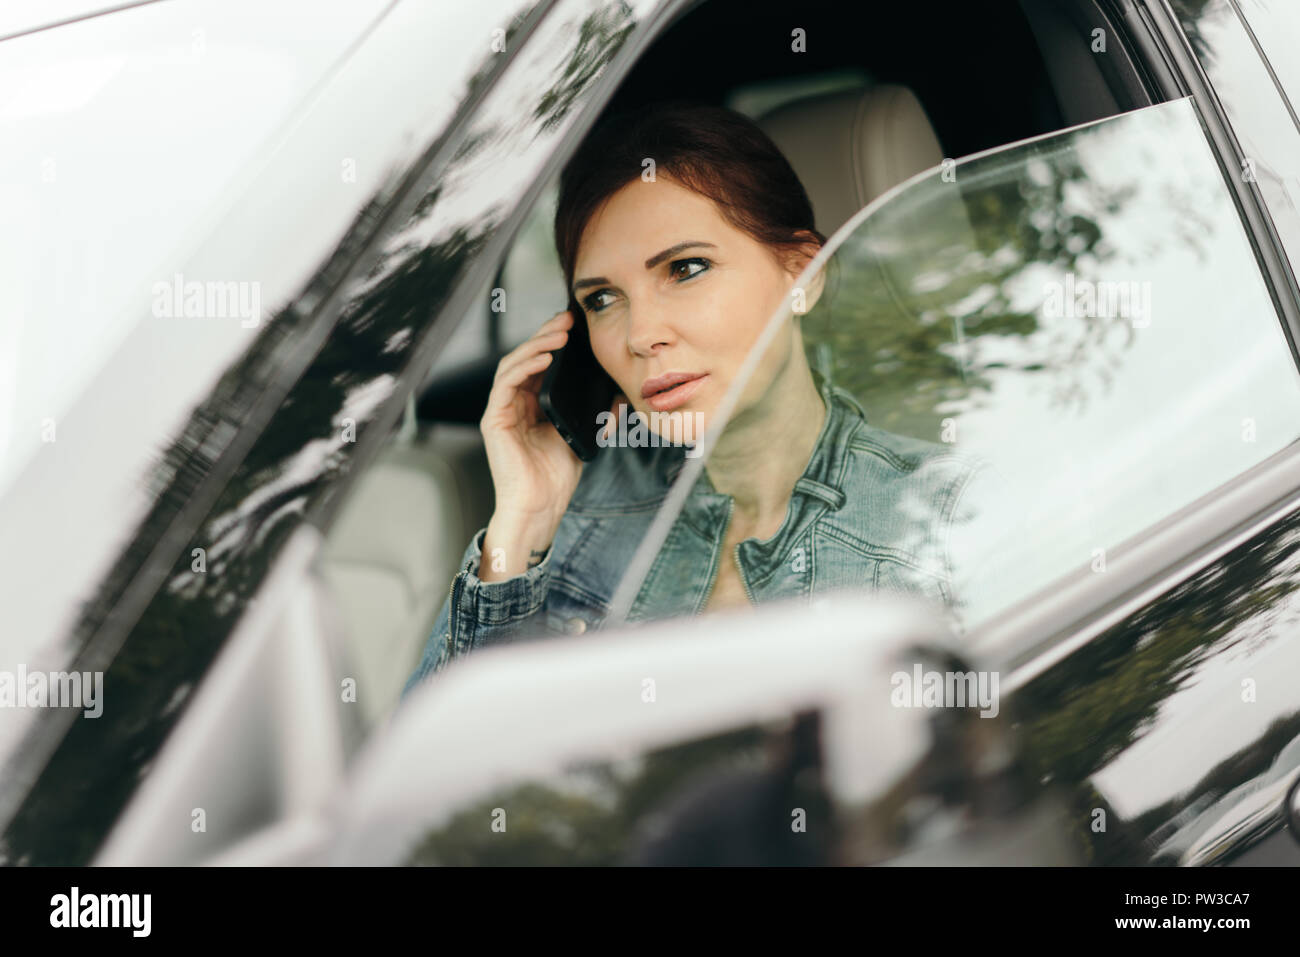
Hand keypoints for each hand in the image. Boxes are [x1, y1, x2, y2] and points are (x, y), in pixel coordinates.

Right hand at [478, 311, 584, 577]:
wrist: (539, 507)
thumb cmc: (555, 478)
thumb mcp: (582, 437)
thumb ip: (595, 416)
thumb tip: (618, 396)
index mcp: (532, 406)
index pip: (541, 365)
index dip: (555, 342)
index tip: (574, 325)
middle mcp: (514, 405)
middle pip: (526, 358)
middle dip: (546, 335)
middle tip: (567, 319)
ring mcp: (502, 411)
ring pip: (513, 365)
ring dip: (536, 345)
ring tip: (559, 334)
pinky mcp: (494, 420)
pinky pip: (505, 385)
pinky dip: (524, 367)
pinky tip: (543, 357)